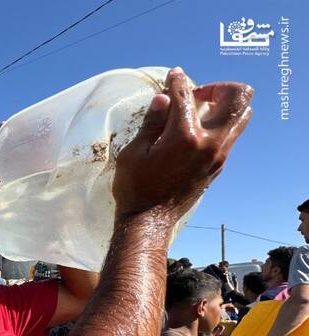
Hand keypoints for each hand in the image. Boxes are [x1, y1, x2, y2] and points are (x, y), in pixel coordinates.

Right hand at [113, 68, 252, 221]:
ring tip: (199, 113)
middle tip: (194, 96)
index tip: (173, 75)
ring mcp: (218, 155)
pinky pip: (231, 134)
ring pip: (241, 115)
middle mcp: (209, 143)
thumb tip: (164, 98)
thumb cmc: (135, 187)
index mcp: (184, 136)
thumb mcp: (133, 152)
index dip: (177, 80)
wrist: (149, 221)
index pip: (186, 95)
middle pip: (237, 97)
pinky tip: (194, 133)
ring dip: (224, 106)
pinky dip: (218, 124)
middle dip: (217, 88)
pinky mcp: (218, 165)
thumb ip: (152, 122)